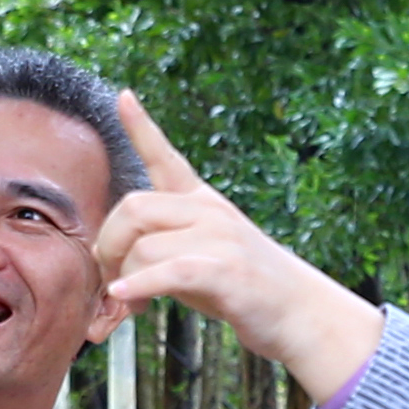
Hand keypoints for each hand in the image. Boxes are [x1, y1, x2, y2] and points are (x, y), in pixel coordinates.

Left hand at [97, 95, 385, 396]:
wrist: (300, 312)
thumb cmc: (245, 288)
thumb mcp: (204, 252)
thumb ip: (165, 242)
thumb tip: (111, 255)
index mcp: (203, 202)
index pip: (167, 157)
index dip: (142, 128)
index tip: (124, 96)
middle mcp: (210, 212)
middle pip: (134, 208)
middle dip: (109, 244)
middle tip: (108, 275)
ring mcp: (221, 239)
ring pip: (144, 247)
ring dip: (125, 278)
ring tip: (132, 303)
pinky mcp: (226, 271)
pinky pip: (168, 271)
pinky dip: (140, 285)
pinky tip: (125, 296)